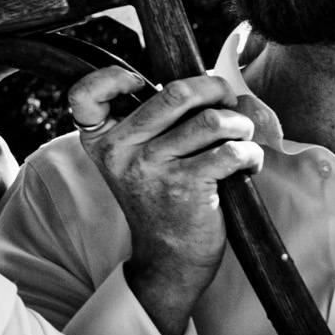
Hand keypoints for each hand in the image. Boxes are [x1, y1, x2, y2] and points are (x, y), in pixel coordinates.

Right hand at [65, 69, 277, 334]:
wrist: (168, 256)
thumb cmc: (161, 195)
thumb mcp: (138, 156)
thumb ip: (154, 117)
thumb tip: (215, 85)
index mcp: (102, 139)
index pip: (83, 96)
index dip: (109, 78)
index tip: (138, 82)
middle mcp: (120, 150)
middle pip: (175, 92)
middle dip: (214, 90)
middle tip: (225, 102)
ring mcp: (151, 167)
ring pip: (210, 120)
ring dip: (239, 124)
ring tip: (241, 135)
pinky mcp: (185, 186)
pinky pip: (230, 150)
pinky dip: (250, 152)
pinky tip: (248, 163)